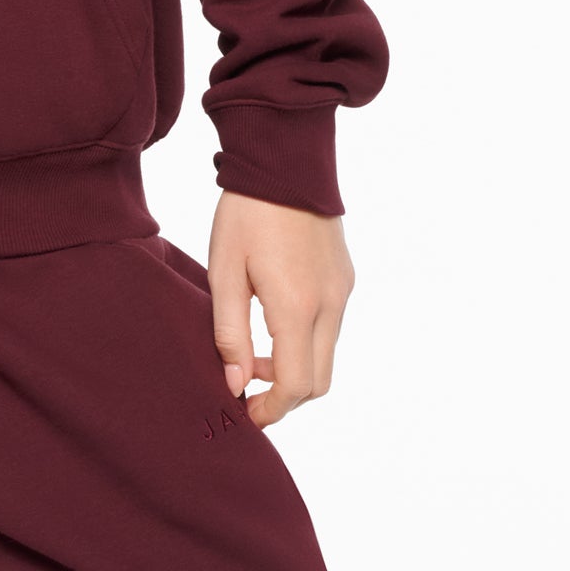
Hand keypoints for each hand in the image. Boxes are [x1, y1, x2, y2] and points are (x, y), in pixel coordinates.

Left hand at [207, 190, 355, 429]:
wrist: (285, 160)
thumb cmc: (246, 212)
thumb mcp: (224, 270)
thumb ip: (229, 332)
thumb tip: (236, 383)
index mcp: (297, 306)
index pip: (296, 385)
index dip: (272, 408)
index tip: (246, 410)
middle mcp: (330, 304)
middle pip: (319, 381)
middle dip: (286, 396)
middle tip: (250, 387)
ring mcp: (343, 291)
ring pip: (327, 355)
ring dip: (297, 366)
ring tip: (256, 351)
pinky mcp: (345, 277)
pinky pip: (331, 326)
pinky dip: (307, 340)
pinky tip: (275, 318)